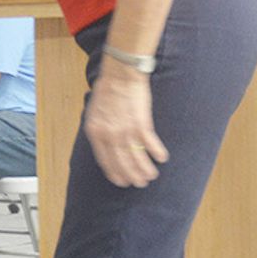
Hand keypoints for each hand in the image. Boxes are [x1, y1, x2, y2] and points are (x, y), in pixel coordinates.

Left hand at [83, 59, 168, 188]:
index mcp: (96, 132)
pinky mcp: (141, 124)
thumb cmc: (108, 90)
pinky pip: (151, 145)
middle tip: (140, 183)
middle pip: (121, 164)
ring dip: (145, 170)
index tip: (121, 181)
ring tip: (151, 175)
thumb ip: (99, 129)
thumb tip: (104, 144)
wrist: (120, 74)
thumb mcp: (94, 112)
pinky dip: (157, 153)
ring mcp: (125, 131)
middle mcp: (109, 135)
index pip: (104, 161)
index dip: (114, 173)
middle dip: (132, 176)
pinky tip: (162, 158)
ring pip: (137, 159)